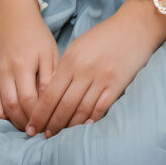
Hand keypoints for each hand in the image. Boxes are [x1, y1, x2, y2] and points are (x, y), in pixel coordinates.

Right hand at [0, 0, 59, 132]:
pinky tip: (13, 117)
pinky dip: (1, 113)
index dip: (39, 116)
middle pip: (15, 106)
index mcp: (25, 63)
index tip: (49, 125)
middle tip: (39, 131)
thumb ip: (50, 76)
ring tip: (28, 127)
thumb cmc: (36, 35)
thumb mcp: (50, 52)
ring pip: (2, 107)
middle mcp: (7, 70)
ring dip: (15, 121)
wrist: (12, 18)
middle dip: (27, 123)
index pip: (31, 100)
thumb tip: (50, 102)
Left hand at [25, 0, 165, 137]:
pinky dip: (90, 120)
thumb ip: (65, 68)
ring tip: (60, 136)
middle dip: (51, 124)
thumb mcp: (78, 46)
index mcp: (71, 60)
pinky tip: (83, 128)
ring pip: (80, 110)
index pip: (50, 94)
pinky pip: (101, 108)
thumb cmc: (103, 36)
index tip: (31, 127)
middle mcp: (84, 71)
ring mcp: (101, 79)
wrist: (134, 27)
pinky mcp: (117, 85)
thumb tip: (51, 92)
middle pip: (63, 106)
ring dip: (69, 126)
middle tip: (43, 136)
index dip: (40, 114)